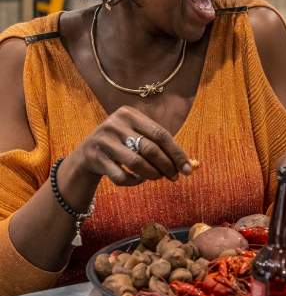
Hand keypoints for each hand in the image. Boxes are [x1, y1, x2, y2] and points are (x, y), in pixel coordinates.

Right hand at [66, 107, 192, 191]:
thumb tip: (188, 164)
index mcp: (129, 114)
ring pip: (136, 163)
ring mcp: (103, 141)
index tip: (187, 169)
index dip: (177, 153)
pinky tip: (137, 179)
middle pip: (150, 148)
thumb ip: (159, 145)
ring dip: (152, 174)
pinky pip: (122, 176)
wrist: (87, 154)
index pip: (161, 134)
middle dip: (166, 166)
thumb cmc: (121, 145)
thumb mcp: (136, 136)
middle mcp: (115, 124)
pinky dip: (134, 181)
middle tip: (174, 177)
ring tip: (157, 177)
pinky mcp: (95, 158)